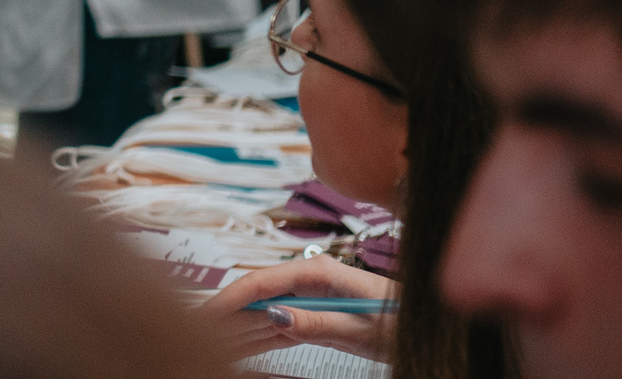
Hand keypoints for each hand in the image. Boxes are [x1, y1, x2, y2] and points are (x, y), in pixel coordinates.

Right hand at [203, 256, 394, 361]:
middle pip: (256, 298)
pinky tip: (236, 347)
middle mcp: (308, 281)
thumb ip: (317, 322)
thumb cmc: (402, 322)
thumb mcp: (362, 328)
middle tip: (194, 334)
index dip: (229, 299)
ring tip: (208, 343)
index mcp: (317, 273)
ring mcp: (309, 298)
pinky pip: (279, 327)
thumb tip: (274, 316)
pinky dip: (258, 338)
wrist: (427, 326)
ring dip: (237, 330)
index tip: (204, 316)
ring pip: (263, 314)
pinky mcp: (315, 316)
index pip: (261, 283)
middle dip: (225, 316)